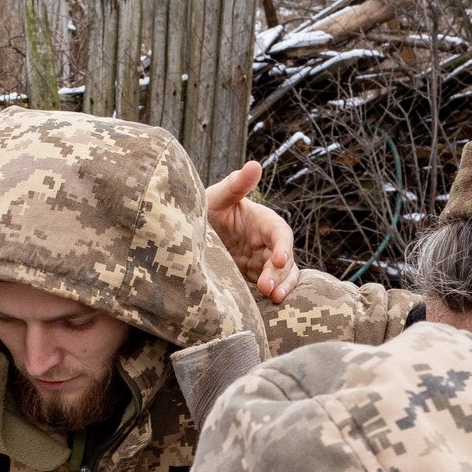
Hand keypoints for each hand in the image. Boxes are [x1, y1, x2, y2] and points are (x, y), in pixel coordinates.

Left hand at [205, 162, 299, 303]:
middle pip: (285, 260)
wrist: (186, 237)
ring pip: (282, 277)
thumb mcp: (216, 197)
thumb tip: (254, 164)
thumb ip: (236, 184)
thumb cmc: (204, 210)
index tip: (278, 259)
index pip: (280, 233)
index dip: (282, 246)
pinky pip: (269, 289)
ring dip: (281, 287)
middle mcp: (266, 244)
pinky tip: (266, 307)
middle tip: (267, 287)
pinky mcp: (252, 280)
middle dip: (280, 274)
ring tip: (273, 299)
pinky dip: (271, 297)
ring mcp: (261, 263)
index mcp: (262, 222)